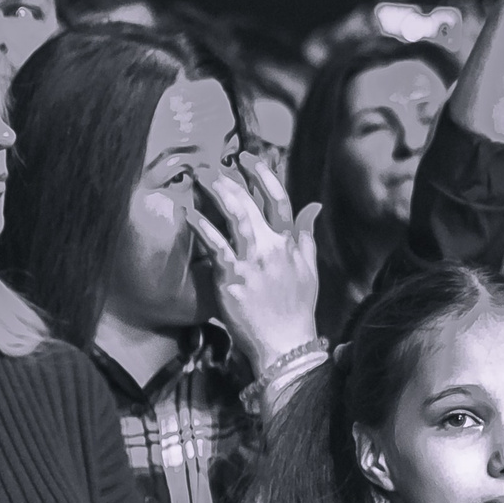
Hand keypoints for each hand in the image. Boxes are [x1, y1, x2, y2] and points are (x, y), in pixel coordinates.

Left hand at [183, 159, 319, 376]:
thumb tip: (314, 206)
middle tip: (213, 165)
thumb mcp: (309, 268)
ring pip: (235, 216)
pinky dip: (201, 225)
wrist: (285, 344)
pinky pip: (214, 245)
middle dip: (231, 178)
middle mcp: (272, 247)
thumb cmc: (296, 309)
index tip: (248, 158)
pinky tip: (188, 212)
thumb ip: (307, 234)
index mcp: (291, 243)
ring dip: (216, 193)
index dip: (263, 174)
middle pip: (252, 202)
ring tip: (200, 178)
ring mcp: (252, 261)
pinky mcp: (233, 277)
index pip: (279, 199)